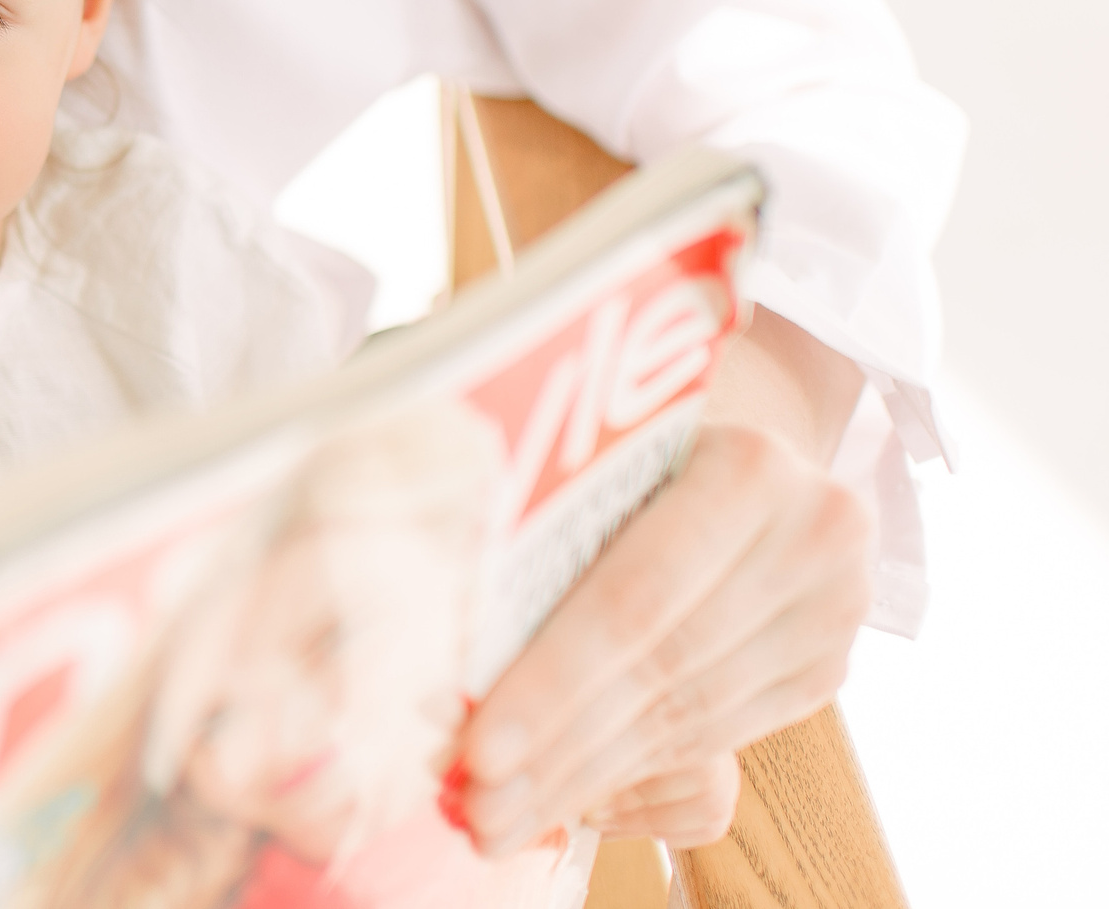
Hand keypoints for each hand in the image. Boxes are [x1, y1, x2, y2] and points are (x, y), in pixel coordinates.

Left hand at [455, 421, 872, 852]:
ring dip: (587, 775)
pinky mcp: (824, 665)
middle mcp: (809, 537)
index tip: (478, 751)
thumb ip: (535, 527)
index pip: (631, 600)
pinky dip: (631, 770)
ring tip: (503, 819)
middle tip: (477, 808)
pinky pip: (715, 734)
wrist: (740, 459)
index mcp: (746, 467)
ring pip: (687, 715)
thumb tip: (438, 630)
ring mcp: (829, 610)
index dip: (552, 683)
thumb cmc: (627, 449)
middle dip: (559, 748)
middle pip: (660, 669)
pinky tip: (566, 797)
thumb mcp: (588, 459)